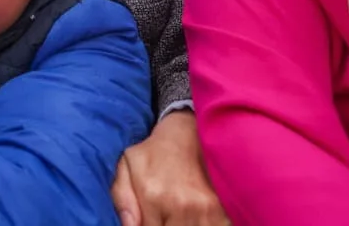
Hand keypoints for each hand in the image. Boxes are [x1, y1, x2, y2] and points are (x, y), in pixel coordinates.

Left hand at [111, 112, 228, 225]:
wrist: (191, 133)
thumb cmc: (155, 151)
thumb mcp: (128, 165)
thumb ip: (123, 199)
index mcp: (154, 196)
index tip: (152, 219)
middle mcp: (182, 206)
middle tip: (165, 215)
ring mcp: (207, 210)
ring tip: (178, 214)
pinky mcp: (225, 211)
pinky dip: (204, 225)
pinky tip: (195, 216)